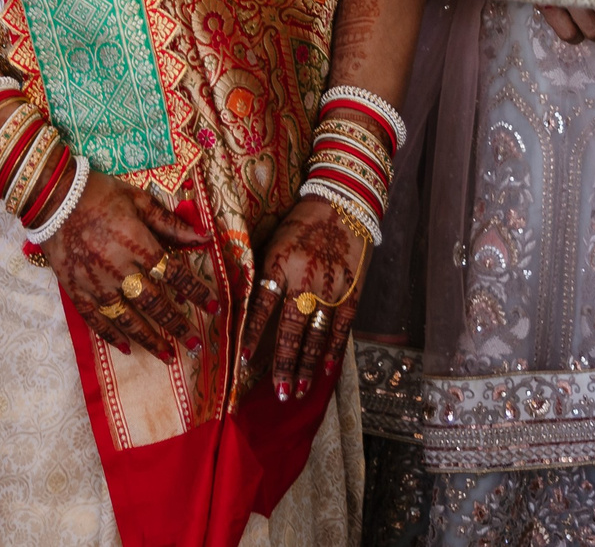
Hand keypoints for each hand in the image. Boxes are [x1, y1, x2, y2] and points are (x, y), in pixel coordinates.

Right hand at [40, 173, 215, 360]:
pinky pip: (95, 319)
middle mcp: (119, 268)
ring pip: (127, 318)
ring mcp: (95, 282)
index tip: (214, 308)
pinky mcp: (75, 289)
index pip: (175, 275)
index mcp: (137, 243)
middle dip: (177, 326)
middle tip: (195, 345)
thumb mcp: (138, 199)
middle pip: (154, 304)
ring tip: (167, 355)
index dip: (197, 293)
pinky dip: (111, 335)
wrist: (52, 197)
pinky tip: (125, 348)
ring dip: (149, 339)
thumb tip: (204, 236)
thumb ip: (170, 223)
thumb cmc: (99, 192)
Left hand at [250, 197, 368, 401]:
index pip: (262, 307)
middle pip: (291, 330)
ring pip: (316, 335)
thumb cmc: (301, 223)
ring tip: (298, 390)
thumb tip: (243, 304)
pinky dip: (333, 349)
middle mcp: (305, 280)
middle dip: (284, 365)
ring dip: (306, 365)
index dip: (252, 335)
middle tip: (278, 392)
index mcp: (280, 264)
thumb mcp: (273, 241)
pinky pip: (342, 327)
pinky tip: (326, 369)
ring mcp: (331, 288)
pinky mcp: (352, 291)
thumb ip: (262, 274)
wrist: (343, 203)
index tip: (243, 360)